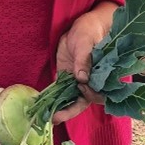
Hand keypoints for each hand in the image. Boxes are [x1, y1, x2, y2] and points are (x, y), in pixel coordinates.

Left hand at [51, 2, 116, 123]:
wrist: (81, 26)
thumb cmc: (89, 32)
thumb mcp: (86, 43)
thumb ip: (84, 60)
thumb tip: (82, 78)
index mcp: (100, 77)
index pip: (96, 94)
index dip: (88, 96)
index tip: (81, 89)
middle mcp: (89, 84)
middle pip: (81, 103)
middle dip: (69, 112)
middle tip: (55, 118)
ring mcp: (77, 82)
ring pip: (70, 101)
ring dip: (59, 110)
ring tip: (48, 118)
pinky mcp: (66, 78)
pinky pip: (59, 92)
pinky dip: (52, 100)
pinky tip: (43, 106)